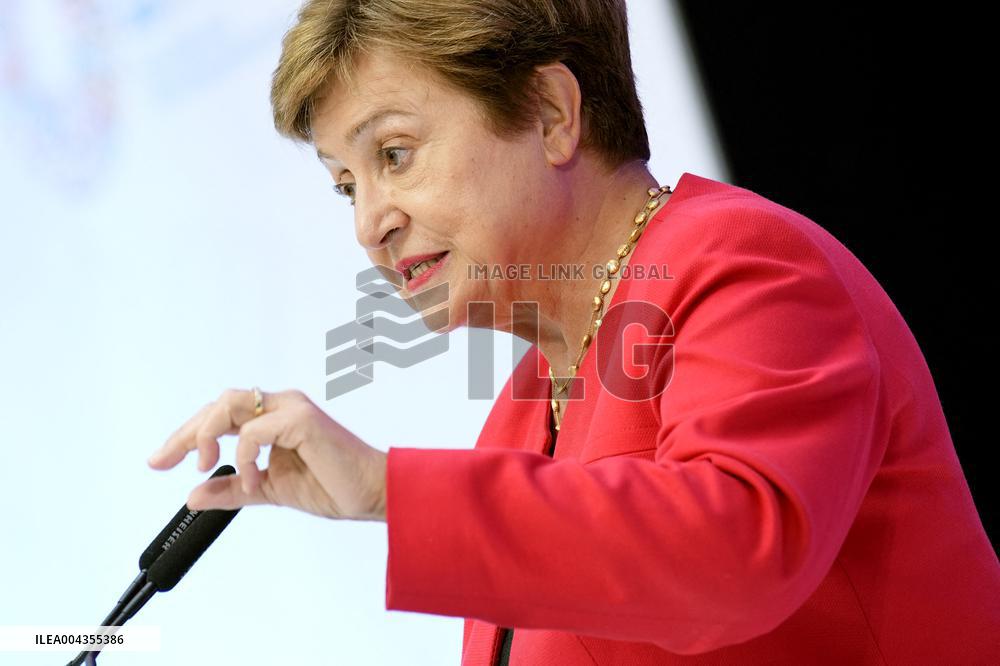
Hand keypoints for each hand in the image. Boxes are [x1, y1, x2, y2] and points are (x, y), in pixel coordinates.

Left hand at [147, 388, 386, 521]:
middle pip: (218, 404)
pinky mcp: (302, 420)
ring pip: (230, 404)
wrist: (369, 494)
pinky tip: (250, 480)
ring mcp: (292, 409)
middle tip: (163, 461)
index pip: (219, 417)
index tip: (159, 461)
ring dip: (206, 434)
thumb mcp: (267, 490)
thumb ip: (232, 489)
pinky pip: (254, 431)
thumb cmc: (332, 486)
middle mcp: (281, 406)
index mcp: (273, 419)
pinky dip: (244, 457)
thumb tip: (193, 494)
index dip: (186, 436)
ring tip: (201, 466)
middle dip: (185, 433)